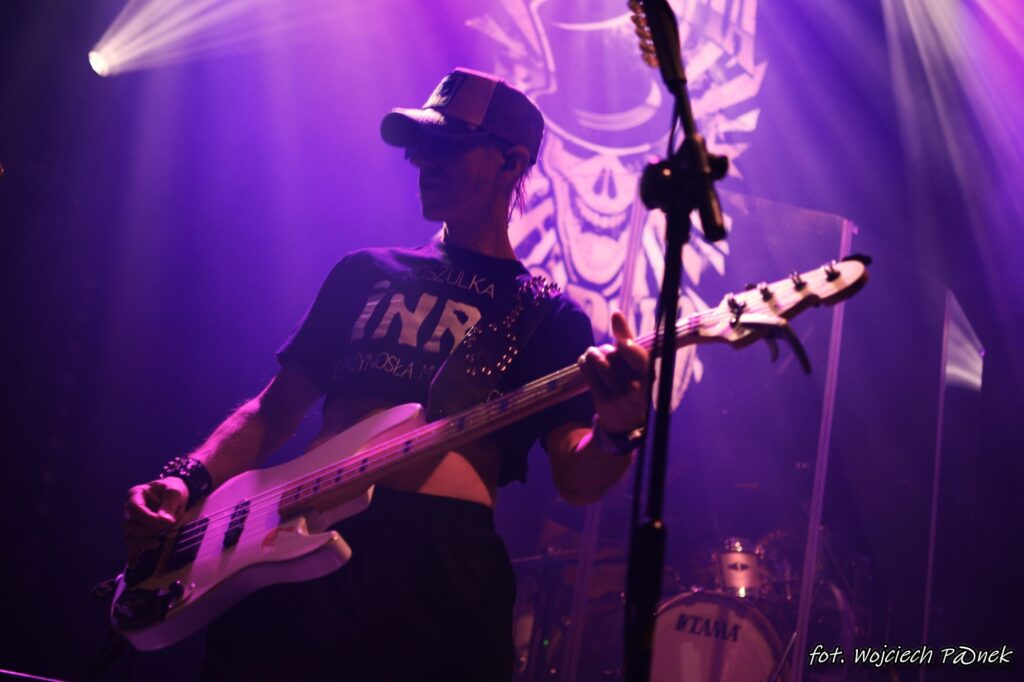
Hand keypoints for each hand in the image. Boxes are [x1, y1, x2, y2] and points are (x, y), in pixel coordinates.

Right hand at [123, 477, 188, 551]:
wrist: (174, 496)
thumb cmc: (172, 490)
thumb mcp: (174, 492)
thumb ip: (169, 505)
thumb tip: (165, 522)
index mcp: (136, 495)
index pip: (134, 508)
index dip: (148, 518)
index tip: (166, 523)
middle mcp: (129, 510)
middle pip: (129, 525)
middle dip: (148, 531)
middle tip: (165, 530)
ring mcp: (131, 523)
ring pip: (128, 538)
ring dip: (143, 543)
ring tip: (158, 542)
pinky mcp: (136, 535)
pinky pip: (131, 547)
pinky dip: (133, 556)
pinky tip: (135, 564)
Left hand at [577, 311, 648, 433]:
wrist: (625, 420)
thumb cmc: (630, 382)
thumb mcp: (634, 363)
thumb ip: (626, 338)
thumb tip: (616, 312)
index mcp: (648, 375)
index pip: (640, 358)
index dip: (628, 346)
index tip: (621, 339)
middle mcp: (636, 386)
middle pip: (614, 356)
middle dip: (606, 350)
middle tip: (607, 354)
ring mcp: (619, 395)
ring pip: (599, 362)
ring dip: (593, 354)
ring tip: (593, 355)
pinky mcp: (603, 400)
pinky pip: (588, 373)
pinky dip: (584, 363)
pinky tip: (585, 363)